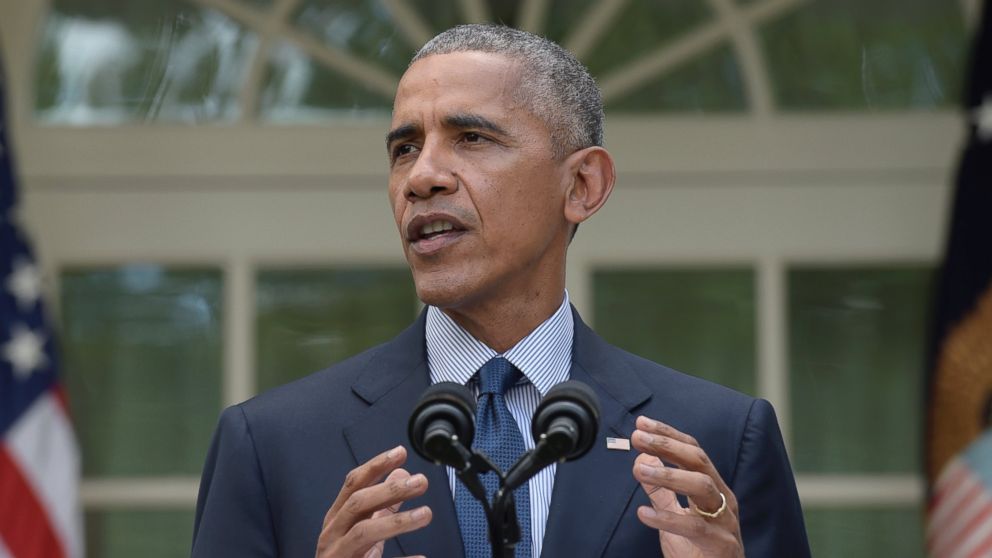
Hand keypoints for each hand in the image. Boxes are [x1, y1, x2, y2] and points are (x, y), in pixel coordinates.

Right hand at [315, 445, 432, 557]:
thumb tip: (401, 472)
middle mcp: (332, 535)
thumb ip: (382, 503)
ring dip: (396, 521)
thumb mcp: (363, 528)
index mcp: (336, 519)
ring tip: (425, 514)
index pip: (353, 484)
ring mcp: (337, 556)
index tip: (400, 453)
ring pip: (363, 533)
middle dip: (390, 490)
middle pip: (358, 504)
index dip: (376, 466)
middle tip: (421, 482)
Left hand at [631, 416, 743, 557]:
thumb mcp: (675, 517)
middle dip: (667, 445)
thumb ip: (661, 492)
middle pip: (698, 461)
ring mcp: (725, 521)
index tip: (642, 424)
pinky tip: (642, 514)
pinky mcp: (721, 545)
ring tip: (638, 471)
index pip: (693, 452)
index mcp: (714, 489)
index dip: (668, 435)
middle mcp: (722, 499)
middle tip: (638, 438)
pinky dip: (666, 519)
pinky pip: (694, 528)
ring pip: (702, 487)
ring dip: (668, 475)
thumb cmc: (699, 551)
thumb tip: (643, 461)